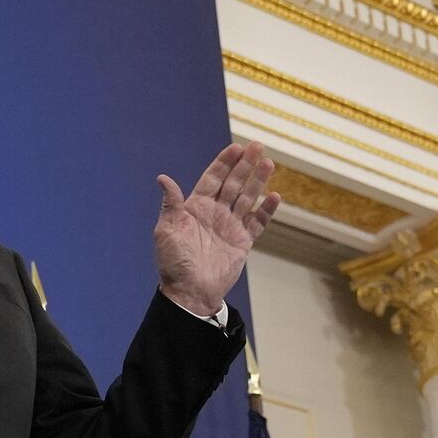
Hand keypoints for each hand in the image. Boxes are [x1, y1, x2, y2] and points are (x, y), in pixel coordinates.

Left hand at [153, 142, 282, 315]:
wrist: (190, 292)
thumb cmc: (174, 263)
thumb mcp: (167, 231)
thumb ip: (171, 204)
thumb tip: (163, 178)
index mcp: (195, 207)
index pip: (213, 178)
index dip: (224, 163)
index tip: (236, 148)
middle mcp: (215, 213)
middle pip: (233, 183)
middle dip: (245, 165)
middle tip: (258, 146)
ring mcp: (230, 226)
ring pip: (247, 198)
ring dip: (257, 181)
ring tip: (269, 163)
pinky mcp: (242, 241)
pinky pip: (257, 222)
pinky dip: (266, 211)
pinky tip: (274, 196)